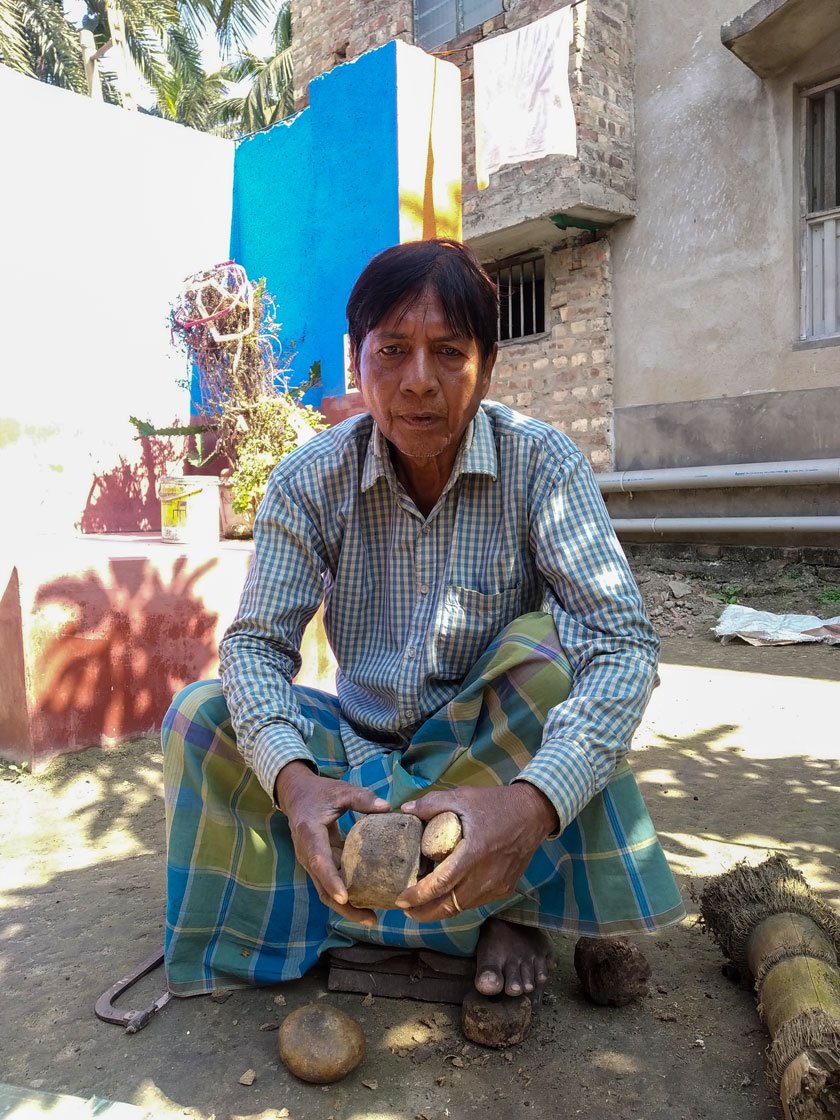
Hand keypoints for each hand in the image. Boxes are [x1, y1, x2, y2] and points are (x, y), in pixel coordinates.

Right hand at [274, 761, 389, 925]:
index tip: (344, 897)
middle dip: (344, 907)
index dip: (331, 880)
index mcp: (310, 834)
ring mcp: (312, 862)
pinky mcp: (320, 864)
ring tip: (372, 918)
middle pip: (322, 888)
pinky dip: (347, 896)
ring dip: (347, 907)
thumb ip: (362, 798)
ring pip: (326, 892)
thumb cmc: (319, 792)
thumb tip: (387, 809)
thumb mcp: (339, 791)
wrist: (296, 795)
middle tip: (370, 919)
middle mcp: (308, 854)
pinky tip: (368, 900)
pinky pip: (332, 884)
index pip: (319, 862)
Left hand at [395, 783, 557, 922]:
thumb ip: (433, 803)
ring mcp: (497, 885)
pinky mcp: (505, 888)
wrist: (533, 813)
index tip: (401, 898)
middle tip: (406, 909)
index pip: (442, 883)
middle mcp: (486, 875)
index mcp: (474, 852)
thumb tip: (405, 809)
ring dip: (440, 909)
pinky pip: (476, 902)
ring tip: (422, 904)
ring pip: (462, 907)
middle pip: (450, 906)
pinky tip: (447, 895)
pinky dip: (458, 903)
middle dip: (424, 912)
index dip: (419, 895)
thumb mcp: (463, 797)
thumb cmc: (496, 804)